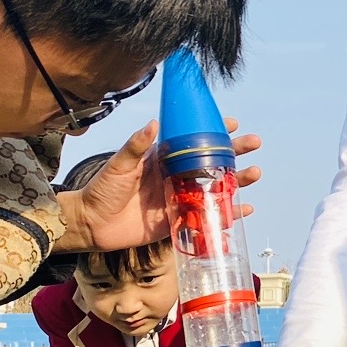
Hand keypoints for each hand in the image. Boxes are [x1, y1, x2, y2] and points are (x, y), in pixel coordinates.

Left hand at [55, 120, 261, 252]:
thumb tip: (152, 124)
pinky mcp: (179, 221)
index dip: (213, 131)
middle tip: (254, 144)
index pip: (193, 141)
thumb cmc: (102, 189)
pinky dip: (228, 213)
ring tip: (255, 173)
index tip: (232, 123)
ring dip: (236, 181)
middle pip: (211, 162)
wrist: (92, 224)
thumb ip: (136, 146)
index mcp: (163, 159)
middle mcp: (175, 176)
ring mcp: (179, 198)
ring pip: (215, 187)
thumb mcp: (119, 165)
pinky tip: (246, 209)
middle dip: (234, 153)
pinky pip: (208, 216)